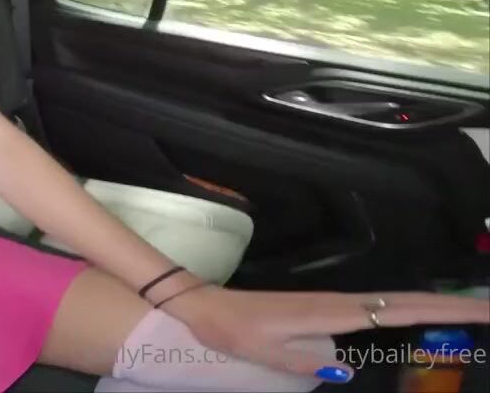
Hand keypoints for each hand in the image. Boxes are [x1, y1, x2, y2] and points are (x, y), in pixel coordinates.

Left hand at [158, 283, 489, 382]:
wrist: (208, 308)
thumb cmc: (236, 330)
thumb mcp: (267, 352)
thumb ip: (306, 362)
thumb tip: (347, 370)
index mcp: (333, 313)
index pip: (401, 309)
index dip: (444, 308)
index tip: (483, 308)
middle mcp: (341, 305)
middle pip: (409, 302)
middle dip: (454, 304)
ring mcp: (335, 305)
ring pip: (397, 303)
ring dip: (436, 305)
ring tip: (474, 313)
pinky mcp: (327, 310)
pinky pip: (379, 309)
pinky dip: (409, 309)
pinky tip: (421, 317)